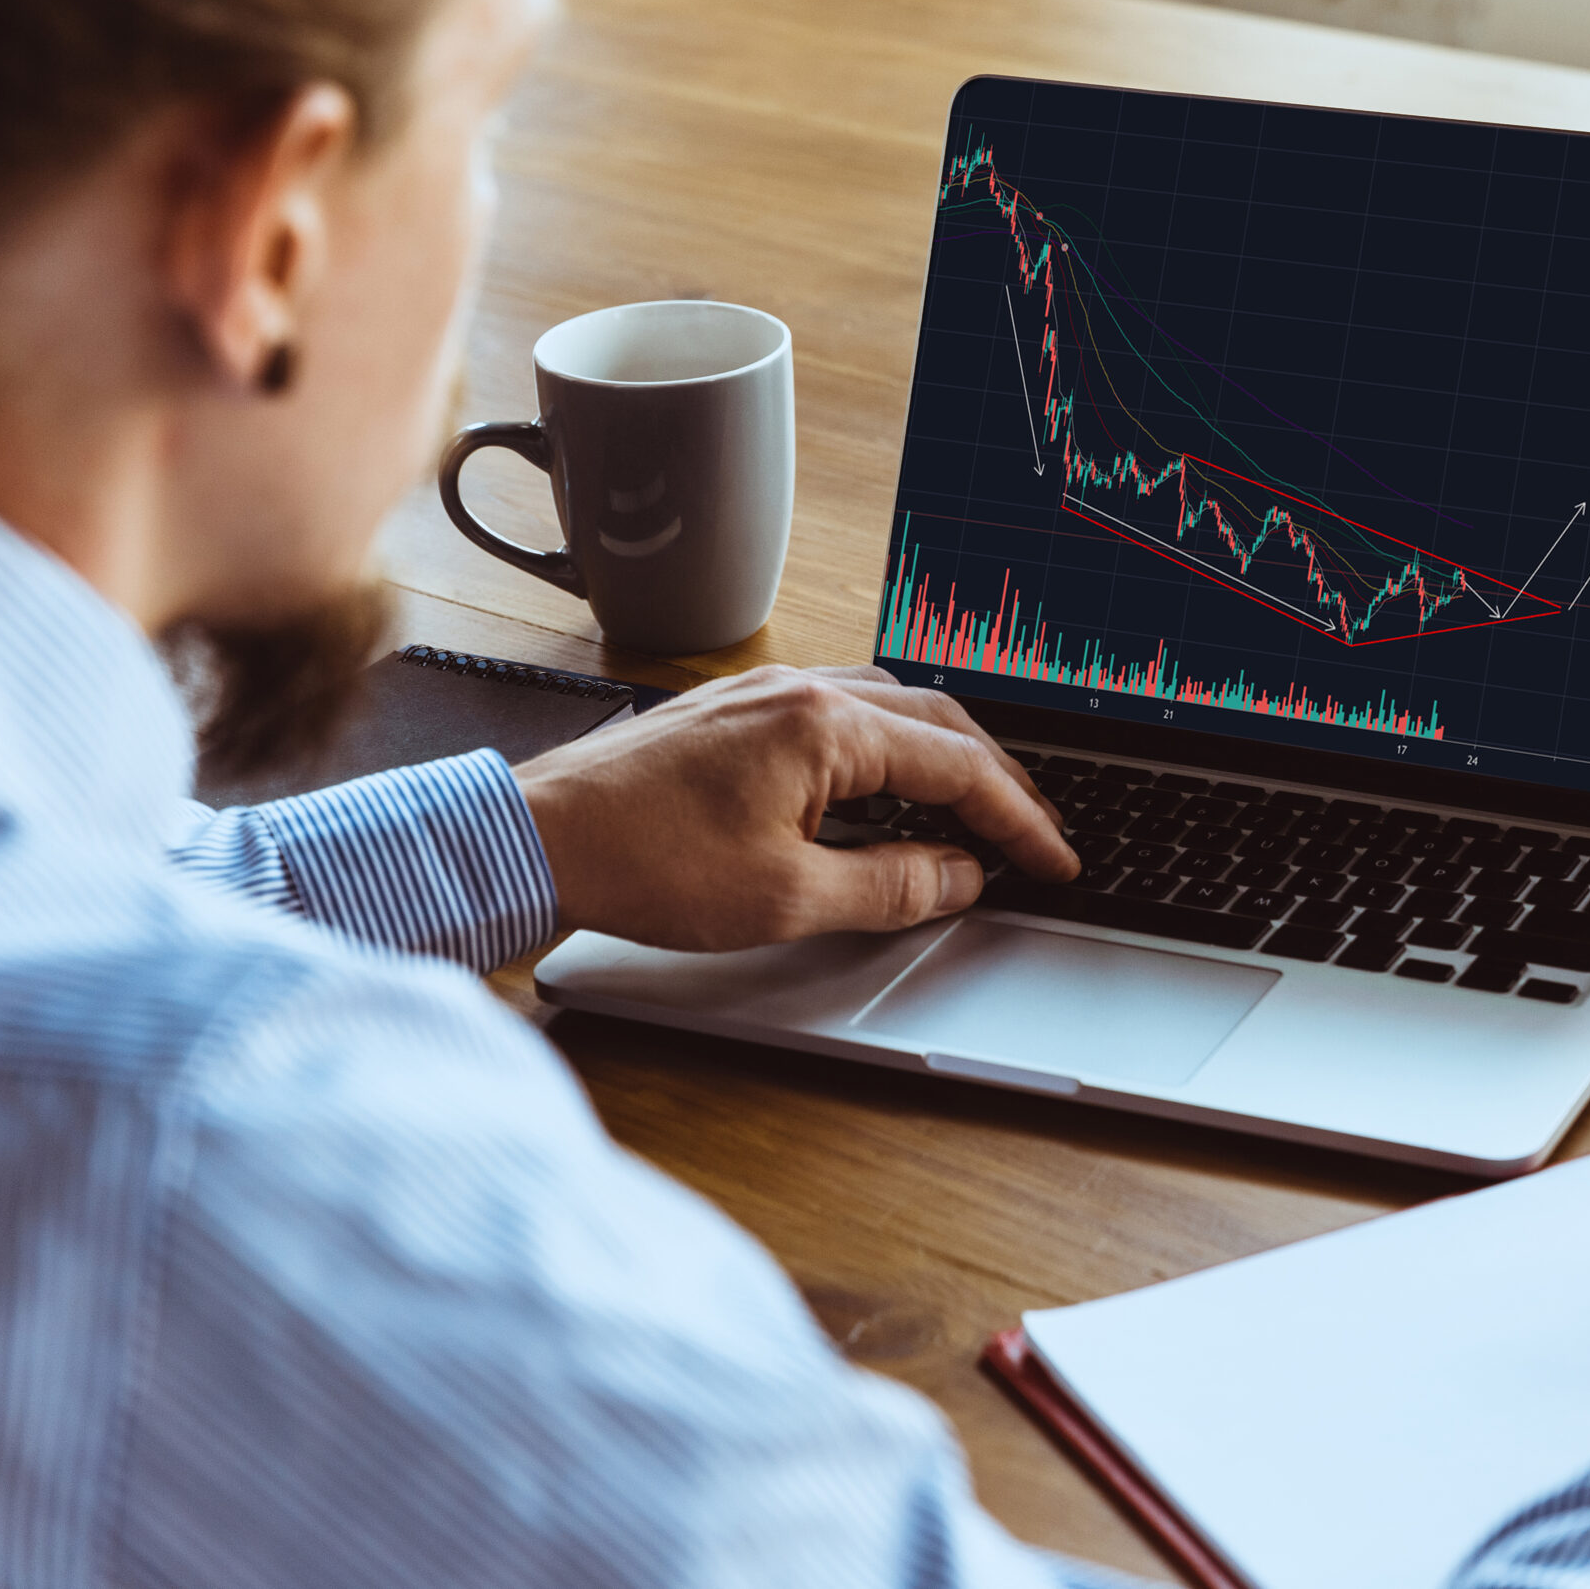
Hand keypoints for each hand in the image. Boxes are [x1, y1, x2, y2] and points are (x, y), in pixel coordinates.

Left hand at [514, 665, 1075, 950]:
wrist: (536, 839)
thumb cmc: (642, 863)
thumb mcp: (786, 899)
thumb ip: (891, 885)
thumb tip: (960, 878)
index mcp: (825, 726)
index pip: (957, 767)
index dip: (1018, 819)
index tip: (1053, 859)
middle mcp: (802, 690)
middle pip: (937, 723)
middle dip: (996, 781)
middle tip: (1033, 834)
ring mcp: (766, 694)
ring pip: (892, 710)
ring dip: (944, 759)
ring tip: (975, 814)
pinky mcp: (736, 712)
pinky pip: (843, 714)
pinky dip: (890, 752)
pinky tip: (888, 792)